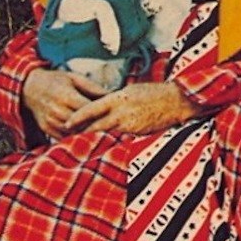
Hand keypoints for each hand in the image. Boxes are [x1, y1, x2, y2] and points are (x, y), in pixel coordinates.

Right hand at [23, 68, 106, 139]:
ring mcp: (51, 122)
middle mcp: (57, 111)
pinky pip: (65, 137)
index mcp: (65, 96)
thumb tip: (112, 94)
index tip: (112, 115)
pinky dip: (75, 136)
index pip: (88, 110)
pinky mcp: (47, 130)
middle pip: (82, 123)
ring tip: (101, 131)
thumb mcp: (74, 78)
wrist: (30, 88)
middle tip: (110, 126)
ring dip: (87, 132)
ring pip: (74, 132)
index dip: (100, 113)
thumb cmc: (56, 80)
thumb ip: (93, 88)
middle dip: (96, 125)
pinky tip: (85, 134)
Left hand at [65, 81, 195, 135]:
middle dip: (81, 134)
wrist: (174, 101)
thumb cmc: (152, 92)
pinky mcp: (137, 135)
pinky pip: (119, 141)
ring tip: (81, 147)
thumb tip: (100, 105)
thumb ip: (113, 99)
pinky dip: (110, 145)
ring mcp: (129, 126)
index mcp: (117, 98)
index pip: (91, 108)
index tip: (66, 124)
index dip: (77, 117)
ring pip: (105, 136)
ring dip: (94, 142)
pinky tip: (103, 150)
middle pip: (95, 127)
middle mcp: (121, 113)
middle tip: (68, 140)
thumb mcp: (129, 90)